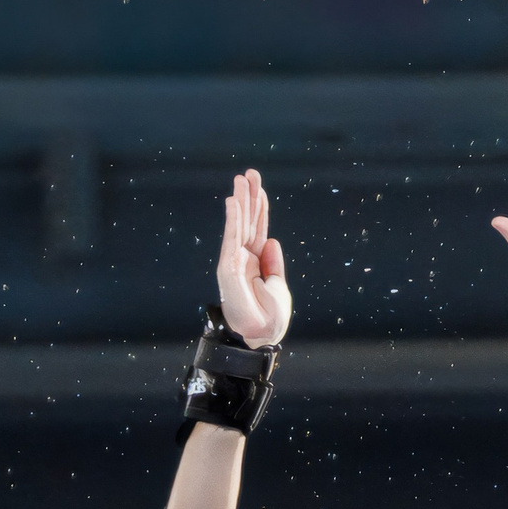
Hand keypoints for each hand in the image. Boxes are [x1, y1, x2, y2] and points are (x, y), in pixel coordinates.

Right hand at [215, 167, 290, 347]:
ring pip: (239, 225)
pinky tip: (234, 202)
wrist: (262, 334)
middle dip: (249, 196)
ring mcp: (235, 261)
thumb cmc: (270, 316)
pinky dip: (233, 220)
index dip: (260, 207)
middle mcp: (244, 257)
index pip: (258, 228)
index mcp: (257, 260)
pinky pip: (232, 239)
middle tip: (249, 173)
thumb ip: (274, 263)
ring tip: (241, 180)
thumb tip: (272, 239)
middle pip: (248, 221)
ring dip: (240, 202)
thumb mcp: (278, 285)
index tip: (259, 186)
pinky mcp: (229, 268)